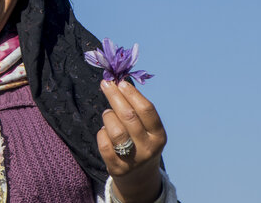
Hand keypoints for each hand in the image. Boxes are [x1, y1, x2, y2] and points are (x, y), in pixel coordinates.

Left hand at [98, 80, 166, 202]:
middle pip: (129, 117)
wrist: (139, 178)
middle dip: (115, 97)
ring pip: (116, 131)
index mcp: (159, 135)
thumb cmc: (140, 143)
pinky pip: (104, 145)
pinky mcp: (117, 168)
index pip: (147, 110)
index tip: (121, 82)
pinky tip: (104, 131)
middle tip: (105, 84)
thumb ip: (136, 109)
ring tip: (107, 113)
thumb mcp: (146, 129)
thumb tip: (118, 82)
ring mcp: (133, 160)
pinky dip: (101, 133)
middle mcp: (148, 148)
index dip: (132, 94)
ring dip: (108, 116)